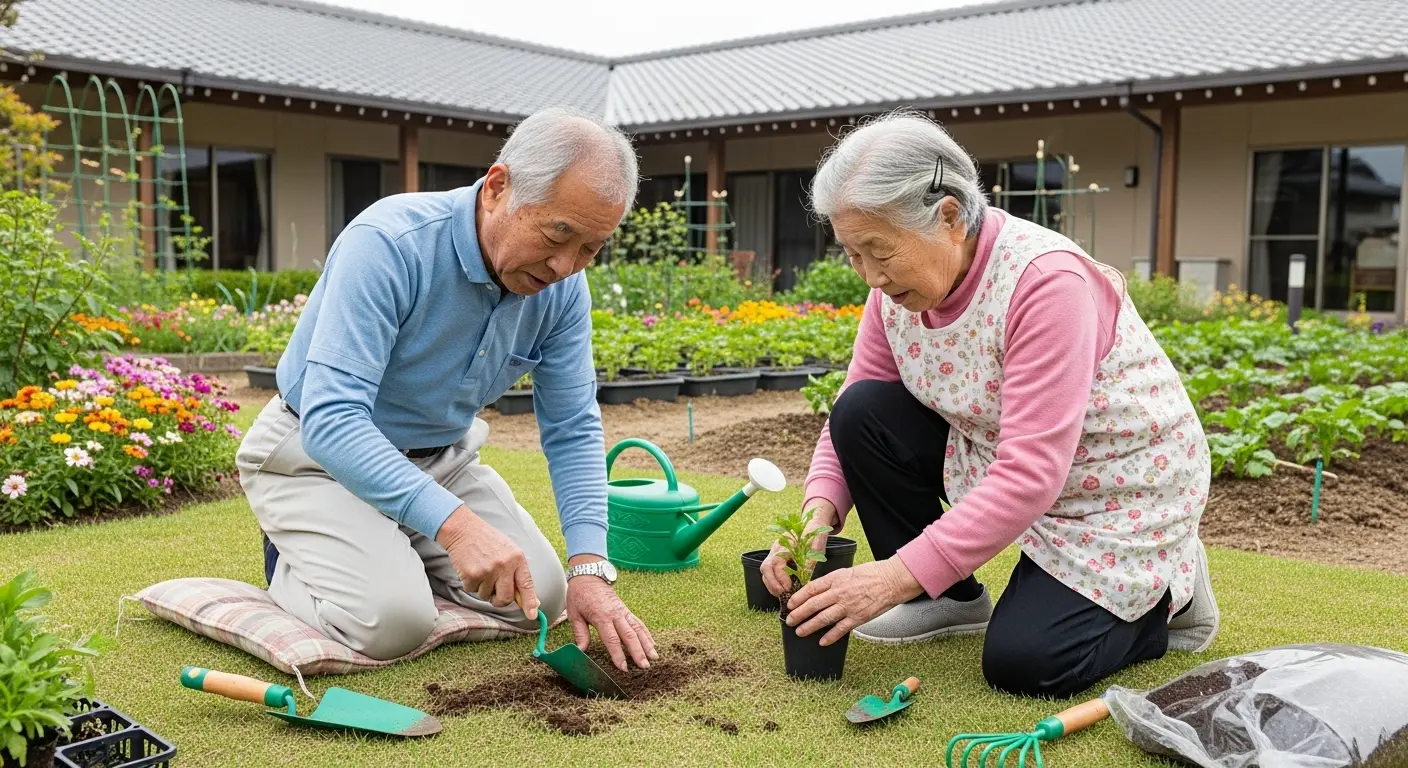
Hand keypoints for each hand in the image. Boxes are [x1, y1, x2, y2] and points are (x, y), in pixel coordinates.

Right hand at [436, 505, 539, 619]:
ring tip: (481, 569)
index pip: (527, 585)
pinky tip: (471, 568)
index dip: (530, 602)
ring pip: (486, 596)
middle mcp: (504, 565)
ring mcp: (487, 570)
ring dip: (482, 588)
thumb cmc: (488, 541)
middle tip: (494, 591)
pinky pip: (472, 591)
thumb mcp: (509, 552)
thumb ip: (519, 574)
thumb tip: (531, 601)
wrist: (464, 529)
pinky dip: (470, 584)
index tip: (532, 615)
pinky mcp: (471, 574)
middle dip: (499, 600)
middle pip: (505, 598)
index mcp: (517, 558)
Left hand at [565, 555, 657, 671]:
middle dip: (638, 652)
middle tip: (644, 667)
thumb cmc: (580, 595)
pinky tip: (652, 644)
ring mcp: (623, 611)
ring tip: (654, 658)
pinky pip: (639, 622)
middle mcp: (616, 614)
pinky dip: (647, 634)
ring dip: (647, 644)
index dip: (618, 654)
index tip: (624, 668)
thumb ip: (579, 633)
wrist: (589, 575)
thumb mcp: (574, 614)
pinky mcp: (626, 610)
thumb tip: (580, 651)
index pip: (612, 639)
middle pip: (630, 635)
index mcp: (601, 616)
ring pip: (638, 629)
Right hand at [761, 500, 836, 596]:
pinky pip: (769, 571)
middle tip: (783, 594)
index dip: (781, 577)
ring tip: (782, 595)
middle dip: (772, 583)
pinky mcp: (776, 558)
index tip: (789, 587)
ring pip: (765, 570)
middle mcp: (776, 548)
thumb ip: (809, 561)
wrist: (811, 523)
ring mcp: (774, 553)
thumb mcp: (816, 546)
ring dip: (772, 584)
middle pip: (765, 567)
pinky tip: (782, 589)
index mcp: (785, 543)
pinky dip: (773, 582)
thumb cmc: (814, 534)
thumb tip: (803, 578)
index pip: (776, 563)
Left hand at [784, 557, 924, 645]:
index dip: (798, 598)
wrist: (892, 580)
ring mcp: (848, 606)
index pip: (811, 589)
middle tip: (790, 621)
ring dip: (809, 626)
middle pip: (813, 605)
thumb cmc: (872, 574)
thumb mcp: (847, 572)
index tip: (790, 604)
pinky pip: (840, 629)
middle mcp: (839, 592)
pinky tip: (822, 641)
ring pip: (823, 618)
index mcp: (835, 579)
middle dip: (798, 614)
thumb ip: (832, 582)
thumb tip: (817, 592)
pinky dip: (830, 637)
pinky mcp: (858, 617)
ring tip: (800, 631)